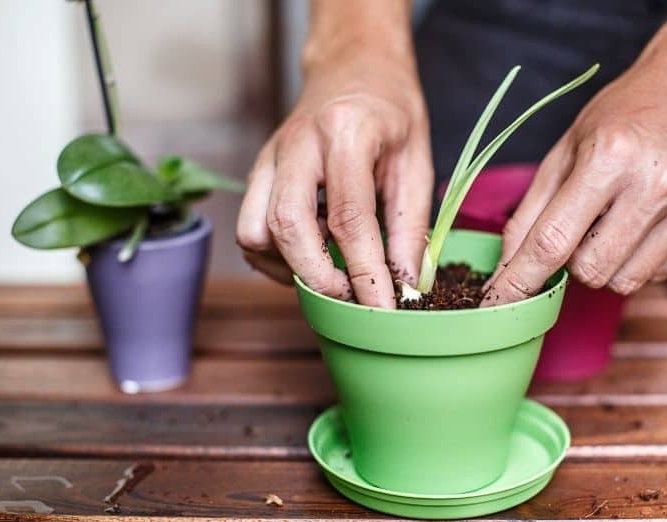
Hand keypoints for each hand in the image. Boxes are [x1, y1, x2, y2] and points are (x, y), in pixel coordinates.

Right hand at [237, 51, 432, 307]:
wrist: (353, 68)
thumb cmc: (390, 112)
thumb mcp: (417, 162)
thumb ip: (410, 226)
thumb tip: (405, 285)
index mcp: (345, 132)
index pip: (350, 217)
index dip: (365, 273)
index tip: (383, 309)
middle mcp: (296, 144)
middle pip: (287, 227)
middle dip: (318, 278)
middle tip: (352, 300)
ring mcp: (269, 157)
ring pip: (255, 232)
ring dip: (290, 267)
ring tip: (331, 269)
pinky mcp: (257, 172)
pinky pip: (250, 229)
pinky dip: (275, 256)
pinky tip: (312, 252)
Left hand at [482, 59, 666, 305]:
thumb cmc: (625, 115)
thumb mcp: (566, 148)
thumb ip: (531, 212)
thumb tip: (507, 269)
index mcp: (610, 157)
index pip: (553, 242)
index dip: (520, 280)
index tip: (498, 304)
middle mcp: (658, 184)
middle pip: (590, 271)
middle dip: (574, 260)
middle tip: (583, 223)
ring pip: (624, 282)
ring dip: (609, 261)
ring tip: (619, 217)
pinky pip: (659, 275)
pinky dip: (642, 257)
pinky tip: (649, 218)